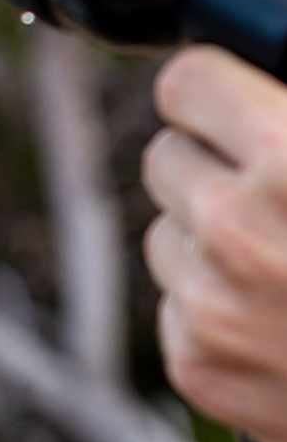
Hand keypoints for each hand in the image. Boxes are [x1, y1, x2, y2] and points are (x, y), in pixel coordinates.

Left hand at [143, 45, 286, 441]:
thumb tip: (270, 74)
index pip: (184, 85)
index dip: (219, 98)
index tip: (239, 110)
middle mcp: (236, 228)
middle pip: (166, 157)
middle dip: (217, 170)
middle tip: (284, 201)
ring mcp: (211, 304)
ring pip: (167, 232)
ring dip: (213, 243)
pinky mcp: (200, 367)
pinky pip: (177, 307)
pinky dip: (220, 312)